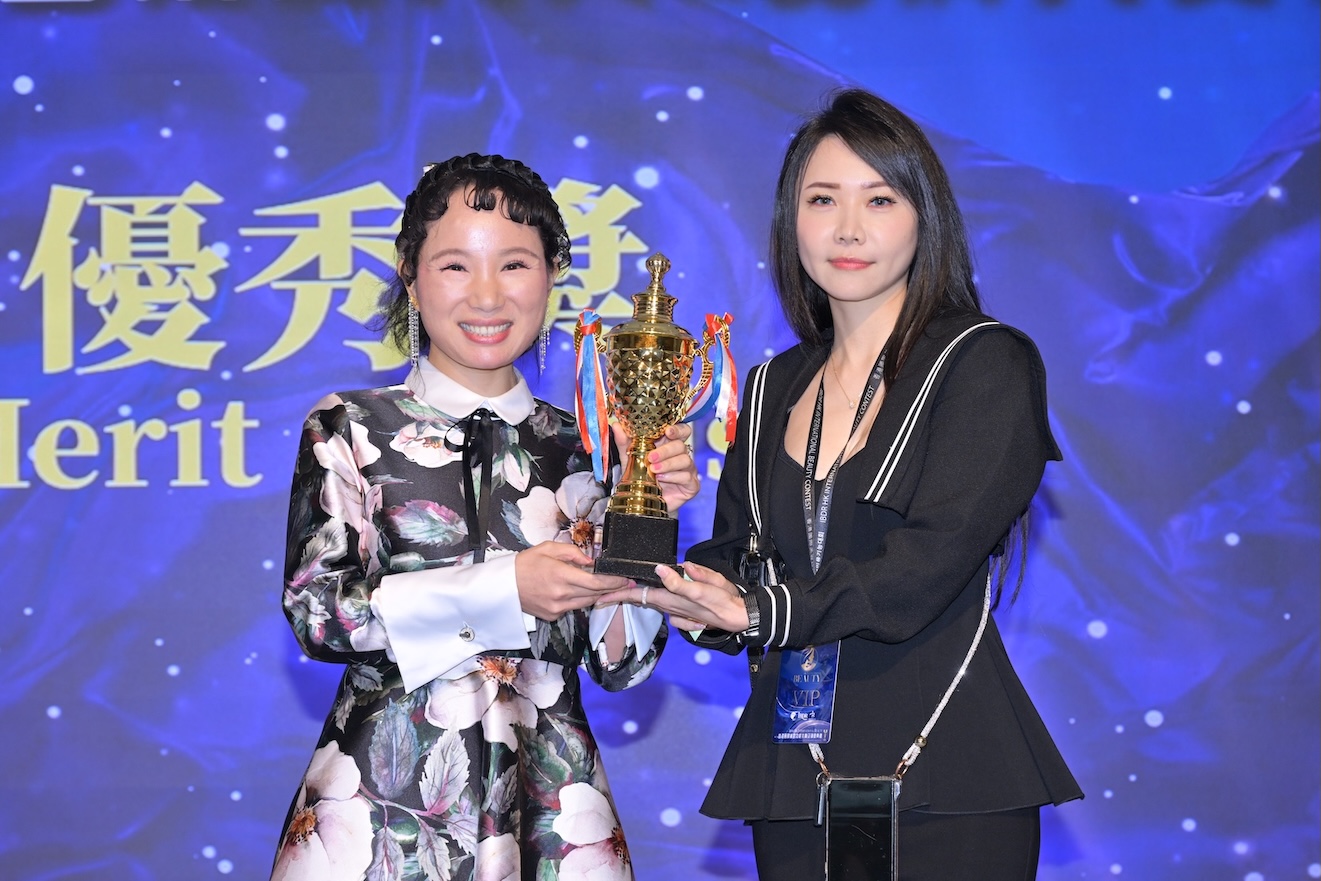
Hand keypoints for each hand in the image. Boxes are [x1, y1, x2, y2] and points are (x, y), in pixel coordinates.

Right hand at [515, 541, 632, 620]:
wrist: (504, 586)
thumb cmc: (525, 563)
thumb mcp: (548, 548)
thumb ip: (572, 553)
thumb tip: (590, 561)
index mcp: (561, 575)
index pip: (596, 582)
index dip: (614, 581)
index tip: (626, 578)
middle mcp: (561, 594)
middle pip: (595, 593)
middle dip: (611, 588)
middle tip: (625, 582)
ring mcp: (557, 608)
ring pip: (587, 602)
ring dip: (598, 594)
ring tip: (606, 585)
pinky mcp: (553, 616)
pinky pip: (574, 607)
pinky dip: (581, 599)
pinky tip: (582, 591)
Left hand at [598, 560, 747, 632]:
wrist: (740, 616)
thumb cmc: (722, 601)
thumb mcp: (702, 589)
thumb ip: (679, 581)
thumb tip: (661, 570)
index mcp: (670, 598)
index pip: (638, 595)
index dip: (618, 595)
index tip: (599, 596)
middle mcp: (670, 606)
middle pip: (640, 599)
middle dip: (622, 597)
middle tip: (603, 593)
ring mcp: (677, 611)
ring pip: (652, 602)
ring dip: (637, 597)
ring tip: (622, 590)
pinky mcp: (686, 613)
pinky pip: (665, 606)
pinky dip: (656, 601)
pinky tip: (653, 594)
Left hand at [611, 422, 700, 511]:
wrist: (644, 501)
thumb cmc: (641, 476)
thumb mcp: (630, 458)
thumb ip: (624, 442)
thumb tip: (616, 425)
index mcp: (669, 444)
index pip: (681, 430)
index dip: (677, 429)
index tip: (668, 431)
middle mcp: (681, 455)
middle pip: (680, 445)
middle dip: (665, 450)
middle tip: (651, 457)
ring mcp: (688, 470)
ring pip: (685, 460)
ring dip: (668, 464)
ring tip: (654, 470)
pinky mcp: (691, 485)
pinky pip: (687, 477)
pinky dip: (673, 477)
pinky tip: (662, 479)